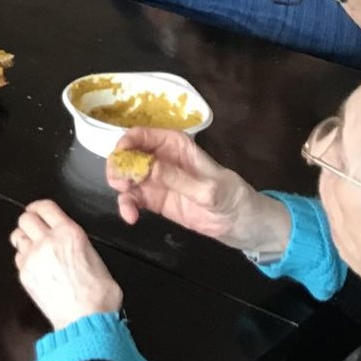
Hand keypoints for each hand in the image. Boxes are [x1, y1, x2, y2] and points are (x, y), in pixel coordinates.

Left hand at [11, 200, 122, 331]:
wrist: (85, 320)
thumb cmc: (99, 295)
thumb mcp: (96, 258)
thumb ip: (77, 244)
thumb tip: (71, 244)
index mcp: (69, 233)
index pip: (44, 207)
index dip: (39, 207)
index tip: (38, 210)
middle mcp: (48, 241)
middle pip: (25, 218)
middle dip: (29, 221)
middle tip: (35, 228)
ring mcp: (33, 257)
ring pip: (17, 236)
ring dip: (24, 239)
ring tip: (32, 246)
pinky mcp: (25, 274)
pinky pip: (18, 258)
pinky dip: (24, 258)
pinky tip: (34, 265)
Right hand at [105, 128, 288, 256]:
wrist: (242, 225)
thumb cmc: (231, 197)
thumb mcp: (206, 188)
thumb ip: (176, 177)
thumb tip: (145, 166)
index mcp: (175, 145)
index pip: (143, 135)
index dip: (126, 142)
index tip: (120, 158)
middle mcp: (160, 158)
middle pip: (128, 155)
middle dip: (119, 167)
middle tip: (120, 184)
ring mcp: (155, 180)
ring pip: (126, 177)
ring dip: (120, 188)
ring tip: (128, 205)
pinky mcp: (153, 200)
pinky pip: (132, 199)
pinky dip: (126, 206)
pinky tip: (131, 217)